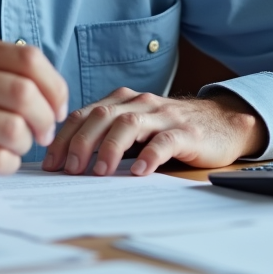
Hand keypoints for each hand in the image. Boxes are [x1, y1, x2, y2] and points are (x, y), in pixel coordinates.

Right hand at [0, 32, 68, 188]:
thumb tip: (57, 99)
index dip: (55, 88)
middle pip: (24, 94)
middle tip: (43, 133)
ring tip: (17, 146)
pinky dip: (8, 164)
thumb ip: (12, 73)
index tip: (57, 109)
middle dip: (45, 120)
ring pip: (13, 129)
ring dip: (25, 144)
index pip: (29, 59)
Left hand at [41, 88, 265, 176]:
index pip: (85, 114)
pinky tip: (140, 171)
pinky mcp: (186, 132)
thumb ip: (108, 135)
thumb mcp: (136, 128)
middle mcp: (140, 103)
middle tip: (69, 169)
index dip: (65, 137)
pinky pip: (165, 140)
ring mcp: (163, 115)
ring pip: (130, 124)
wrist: (222, 123)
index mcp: (123, 101)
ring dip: (110, 148)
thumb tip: (69, 162)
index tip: (50, 163)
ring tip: (100, 172)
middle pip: (102, 116)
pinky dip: (150, 155)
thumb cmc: (170, 130)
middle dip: (81, 142)